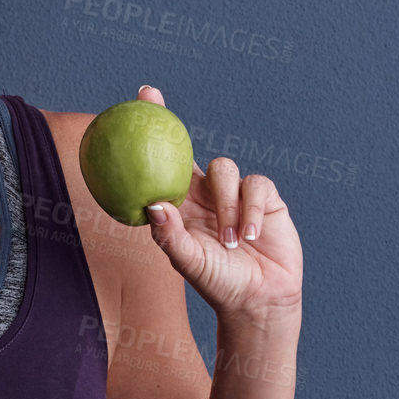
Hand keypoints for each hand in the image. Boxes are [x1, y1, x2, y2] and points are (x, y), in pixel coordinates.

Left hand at [136, 85, 302, 324]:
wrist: (258, 300)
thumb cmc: (218, 284)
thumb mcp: (189, 262)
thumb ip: (170, 235)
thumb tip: (153, 204)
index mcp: (181, 206)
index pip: (159, 165)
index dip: (148, 136)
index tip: (133, 103)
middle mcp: (205, 194)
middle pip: (188, 147)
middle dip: (167, 119)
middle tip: (150, 99)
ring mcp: (235, 193)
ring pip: (225, 170)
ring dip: (226, 206)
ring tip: (231, 241)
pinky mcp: (265, 198)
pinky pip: (256, 186)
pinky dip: (250, 210)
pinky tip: (248, 236)